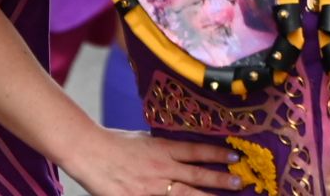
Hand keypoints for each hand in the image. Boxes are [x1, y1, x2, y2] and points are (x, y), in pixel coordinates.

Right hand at [64, 128, 242, 195]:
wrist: (89, 152)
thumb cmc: (115, 143)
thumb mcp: (144, 139)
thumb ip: (163, 146)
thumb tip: (181, 147)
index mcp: (163, 149)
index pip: (196, 151)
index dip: (217, 154)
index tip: (235, 156)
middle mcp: (161, 168)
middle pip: (196, 176)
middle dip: (220, 180)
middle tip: (240, 182)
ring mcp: (151, 187)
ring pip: (184, 194)